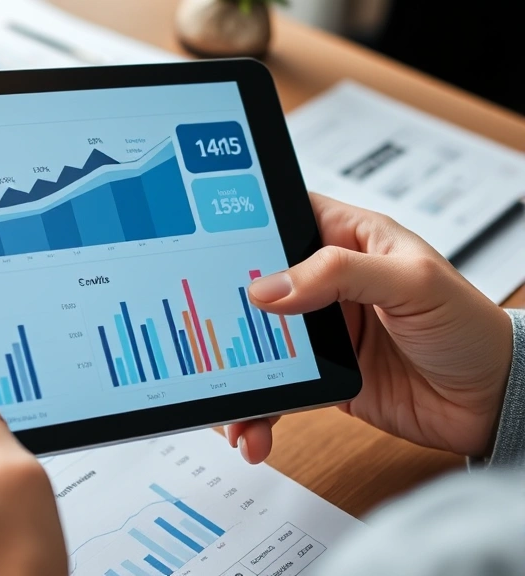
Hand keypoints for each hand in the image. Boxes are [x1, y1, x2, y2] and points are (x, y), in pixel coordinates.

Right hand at [226, 193, 512, 462]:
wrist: (493, 403)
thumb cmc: (470, 327)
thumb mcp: (411, 282)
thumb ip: (341, 273)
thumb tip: (270, 287)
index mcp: (349, 239)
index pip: (284, 217)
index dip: (244, 225)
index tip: (206, 244)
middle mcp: (329, 283)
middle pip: (257, 286)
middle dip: (226, 312)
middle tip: (205, 332)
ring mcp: (323, 331)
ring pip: (260, 344)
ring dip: (239, 374)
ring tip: (230, 402)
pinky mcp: (323, 376)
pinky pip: (277, 391)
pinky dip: (260, 413)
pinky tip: (255, 431)